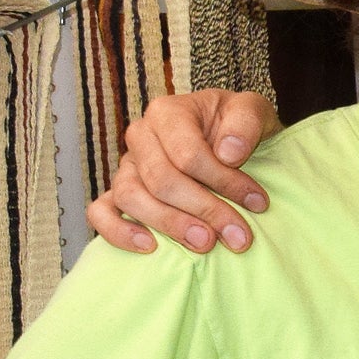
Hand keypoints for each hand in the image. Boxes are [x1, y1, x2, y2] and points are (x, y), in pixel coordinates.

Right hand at [85, 90, 277, 254]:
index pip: (188, 154)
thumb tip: (228, 153)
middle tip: (238, 237)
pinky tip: (150, 247)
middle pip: (162, 180)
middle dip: (205, 211)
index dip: (224, 182)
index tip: (258, 203)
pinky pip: (100, 212)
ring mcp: (127, 167)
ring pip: (131, 197)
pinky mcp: (119, 194)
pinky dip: (118, 231)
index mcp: (168, 113)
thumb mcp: (254, 111)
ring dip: (170, 225)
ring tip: (205, 245)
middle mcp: (141, 137)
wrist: (229, 141)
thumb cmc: (239, 128)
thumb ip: (246, 123)